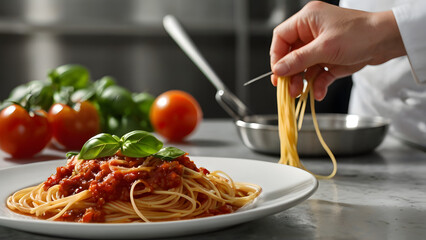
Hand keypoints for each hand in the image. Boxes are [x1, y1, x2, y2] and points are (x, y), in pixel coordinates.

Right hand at [270, 1, 405, 99]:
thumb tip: (277, 71)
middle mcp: (312, 31)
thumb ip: (298, 61)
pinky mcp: (330, 59)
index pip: (281, 37)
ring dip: (302, 81)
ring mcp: (321, 46)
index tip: (277, 73)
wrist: (388, 41)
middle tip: (287, 88)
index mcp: (307, 20)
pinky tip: (319, 92)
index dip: (276, 56)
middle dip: (289, 73)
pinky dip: (317, 83)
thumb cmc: (360, 35)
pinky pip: (317, 73)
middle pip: (291, 54)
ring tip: (300, 94)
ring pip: (303, 66)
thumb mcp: (324, 49)